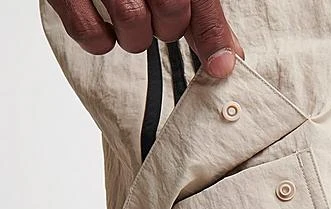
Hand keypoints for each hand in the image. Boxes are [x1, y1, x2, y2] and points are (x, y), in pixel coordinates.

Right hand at [47, 0, 243, 77]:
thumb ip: (201, 15)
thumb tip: (228, 57)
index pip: (202, 2)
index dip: (213, 37)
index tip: (220, 68)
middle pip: (171, 14)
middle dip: (167, 27)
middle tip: (154, 14)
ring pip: (133, 27)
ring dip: (135, 36)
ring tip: (128, 16)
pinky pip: (89, 34)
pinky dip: (100, 40)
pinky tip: (103, 25)